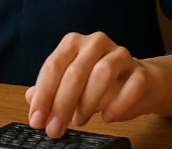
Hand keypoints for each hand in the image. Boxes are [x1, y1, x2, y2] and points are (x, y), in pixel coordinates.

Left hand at [25, 32, 156, 138]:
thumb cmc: (100, 84)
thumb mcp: (71, 86)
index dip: (43, 95)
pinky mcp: (141, 71)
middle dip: (62, 104)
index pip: (53, 66)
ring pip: (103, 73)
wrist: (140, 82)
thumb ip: (50, 89)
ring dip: (88, 101)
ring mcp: (121, 54)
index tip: (37, 120)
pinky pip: (132, 85)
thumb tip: (30, 98)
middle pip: (76, 71)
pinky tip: (107, 117)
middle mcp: (96, 43)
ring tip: (79, 121)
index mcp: (74, 43)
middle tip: (54, 128)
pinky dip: (118, 104)